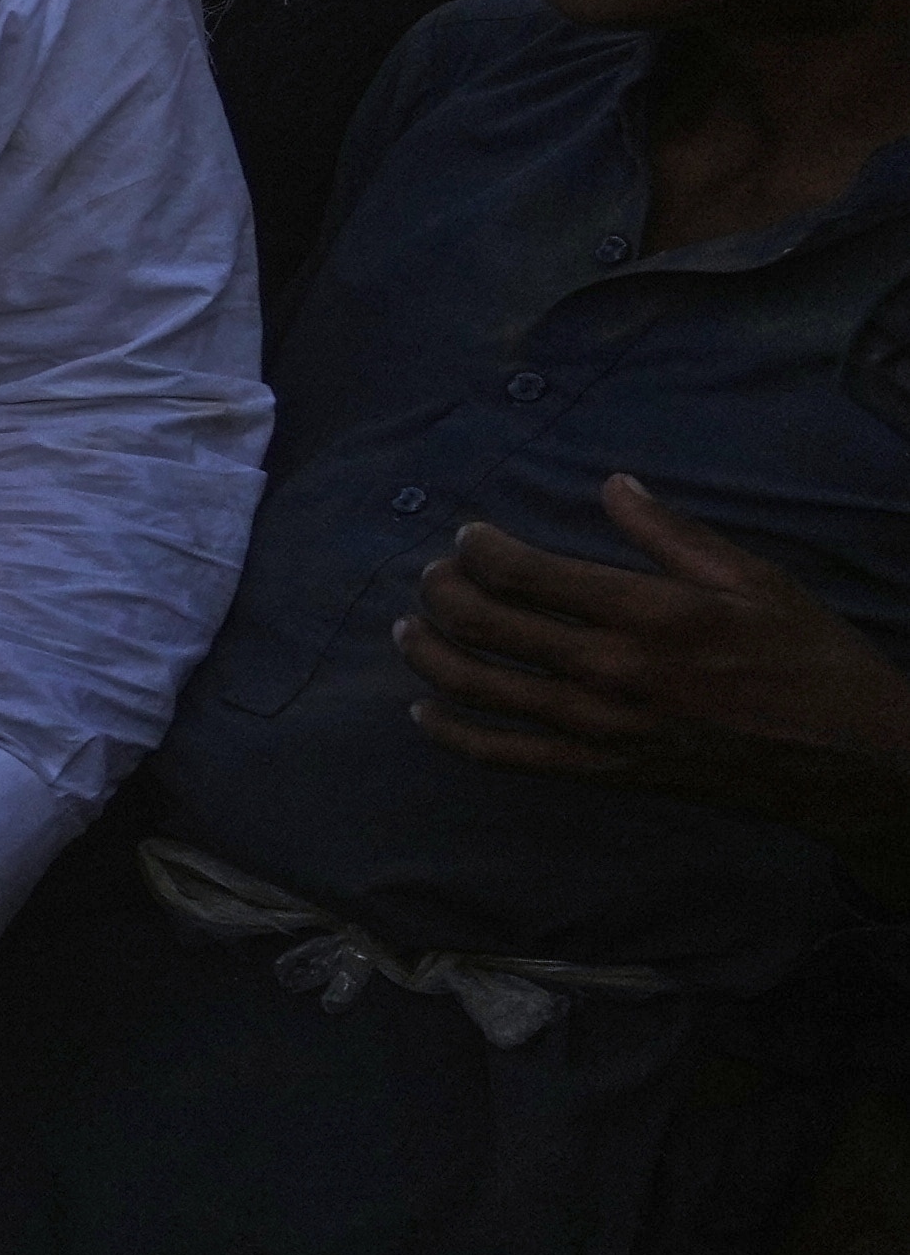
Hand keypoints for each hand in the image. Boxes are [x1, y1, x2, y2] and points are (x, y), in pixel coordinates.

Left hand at [399, 483, 909, 848]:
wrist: (845, 756)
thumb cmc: (806, 656)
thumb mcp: (754, 578)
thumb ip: (672, 533)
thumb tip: (613, 484)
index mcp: (650, 612)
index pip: (526, 573)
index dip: (479, 548)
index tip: (467, 534)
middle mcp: (614, 669)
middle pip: (488, 626)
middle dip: (441, 594)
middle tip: (429, 576)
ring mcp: (603, 726)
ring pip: (481, 689)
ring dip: (431, 656)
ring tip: (409, 631)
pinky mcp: (604, 771)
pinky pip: (507, 757)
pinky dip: (454, 735)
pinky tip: (424, 713)